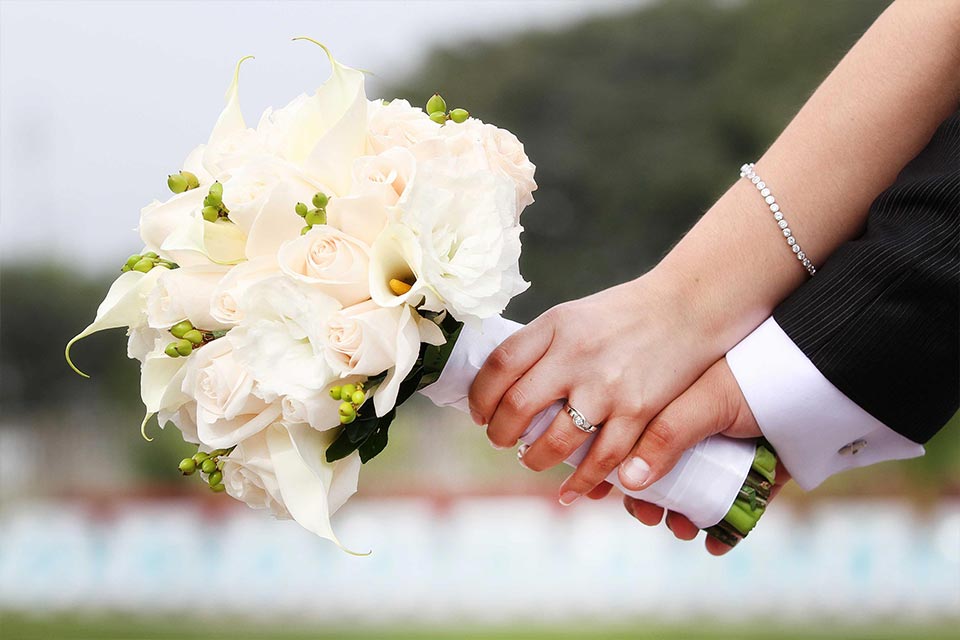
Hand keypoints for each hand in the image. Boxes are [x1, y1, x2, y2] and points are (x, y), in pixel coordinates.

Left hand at [468, 271, 723, 504]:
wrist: (687, 307)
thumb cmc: (623, 314)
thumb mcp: (573, 315)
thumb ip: (541, 346)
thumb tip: (500, 385)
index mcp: (555, 325)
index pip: (499, 366)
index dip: (480, 397)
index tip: (479, 413)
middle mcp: (576, 355)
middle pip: (517, 406)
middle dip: (500, 434)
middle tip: (500, 440)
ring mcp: (606, 386)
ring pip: (553, 441)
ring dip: (534, 459)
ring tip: (530, 459)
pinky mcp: (638, 411)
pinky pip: (602, 459)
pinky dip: (582, 483)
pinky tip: (569, 492)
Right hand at [611, 357, 789, 554]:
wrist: (821, 385)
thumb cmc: (753, 383)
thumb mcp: (702, 403)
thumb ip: (665, 437)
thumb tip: (628, 483)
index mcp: (678, 406)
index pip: (636, 441)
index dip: (619, 468)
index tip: (606, 494)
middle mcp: (700, 431)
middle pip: (664, 473)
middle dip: (652, 501)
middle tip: (649, 518)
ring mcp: (730, 455)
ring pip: (697, 495)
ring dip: (684, 519)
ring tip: (682, 531)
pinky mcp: (760, 476)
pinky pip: (738, 509)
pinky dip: (726, 531)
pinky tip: (716, 546)